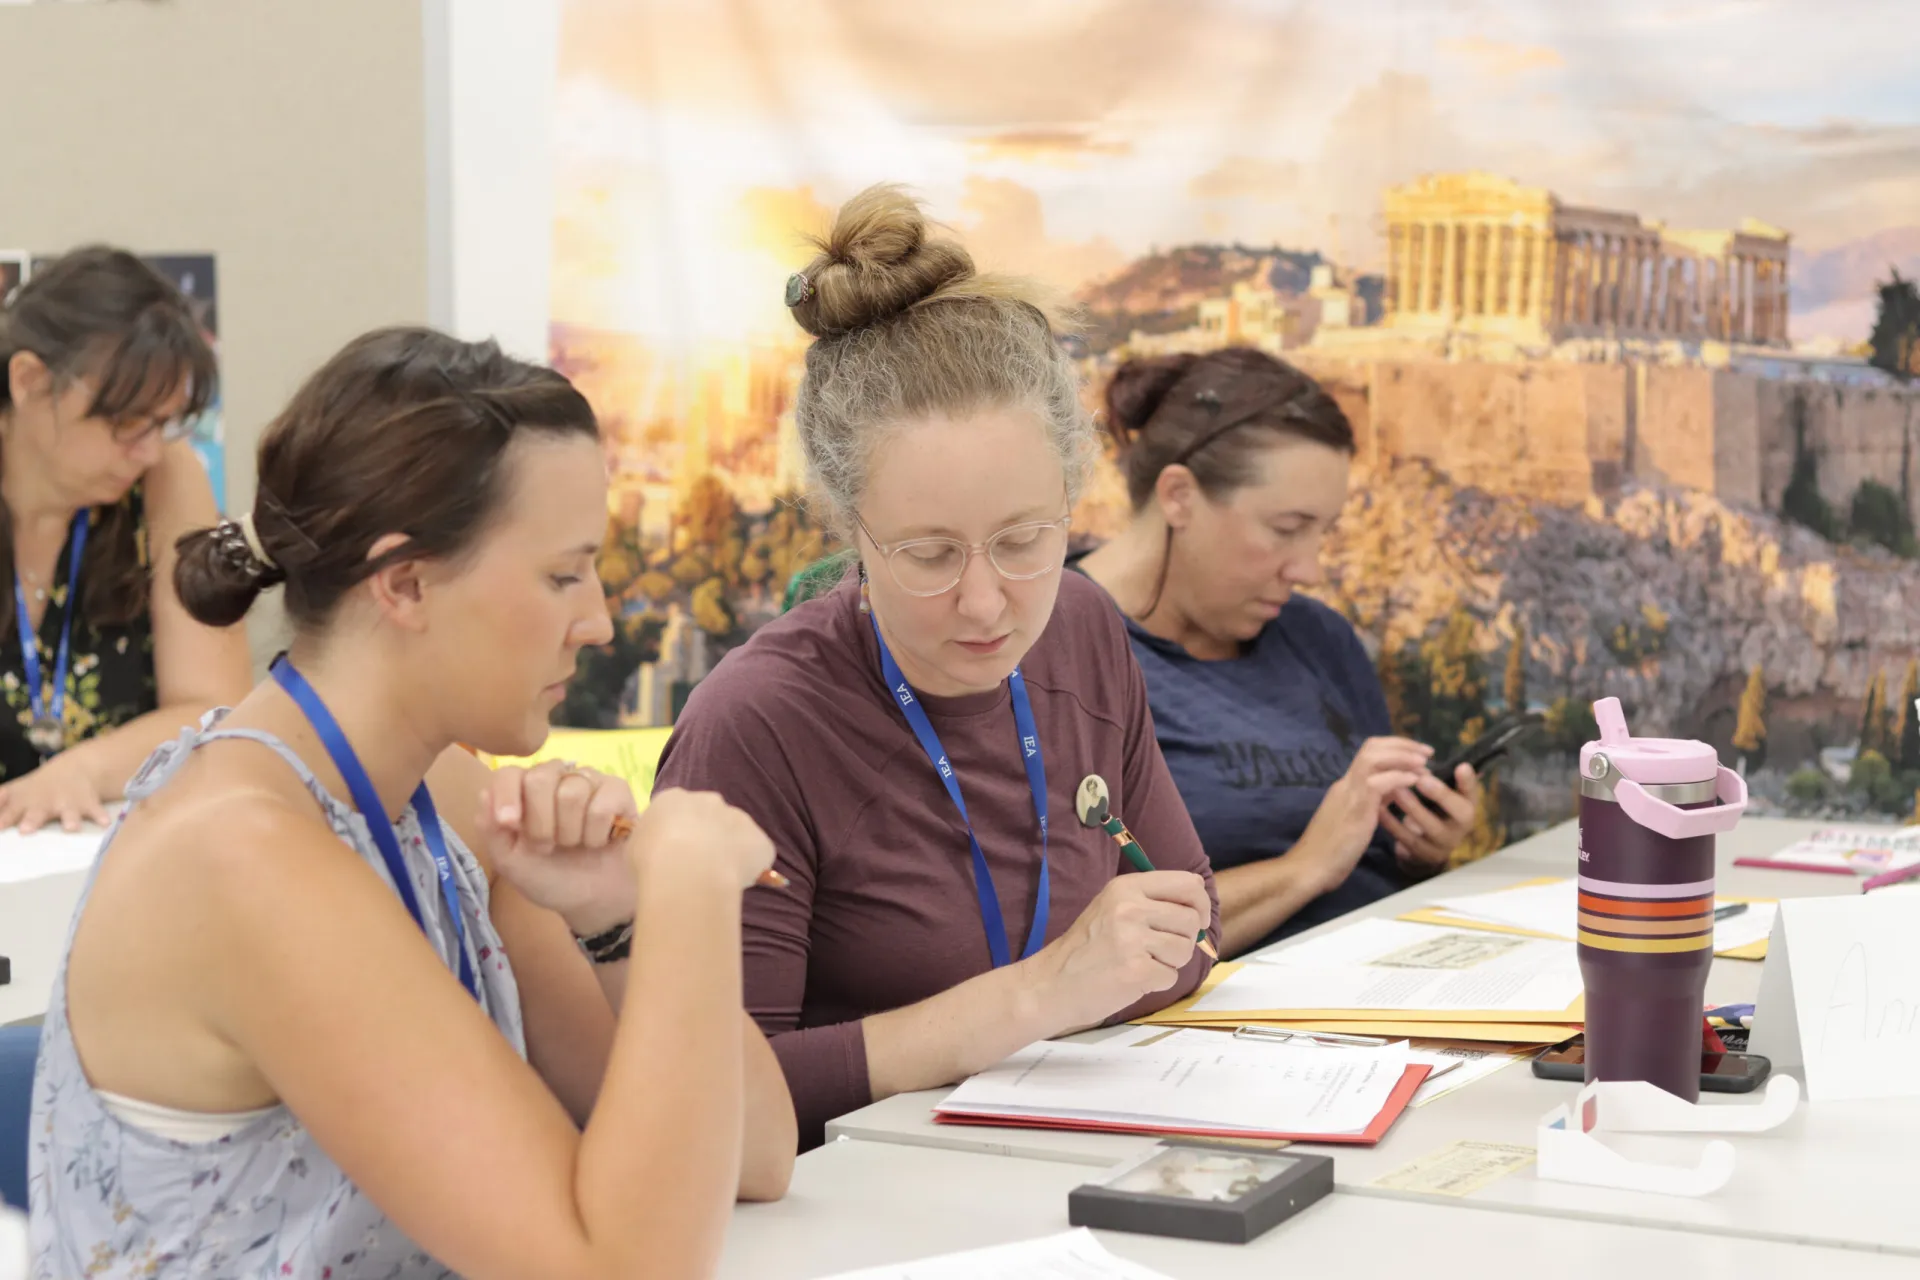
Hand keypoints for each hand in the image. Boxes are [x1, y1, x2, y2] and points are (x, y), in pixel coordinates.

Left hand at [0, 752, 110, 833]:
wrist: (75, 769)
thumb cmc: (38, 789)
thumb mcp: (14, 792)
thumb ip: (0, 803)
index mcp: (24, 801)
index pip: (8, 811)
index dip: (3, 819)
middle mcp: (44, 802)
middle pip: (37, 812)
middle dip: (33, 820)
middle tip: (26, 829)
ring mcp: (66, 802)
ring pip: (68, 812)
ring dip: (69, 819)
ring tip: (70, 827)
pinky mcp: (87, 803)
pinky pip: (95, 810)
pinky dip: (100, 816)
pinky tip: (104, 823)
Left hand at [475, 761, 640, 936]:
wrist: (592, 901)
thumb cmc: (549, 879)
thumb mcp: (510, 862)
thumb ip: (492, 829)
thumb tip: (485, 793)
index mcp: (523, 791)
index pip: (509, 773)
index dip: (507, 795)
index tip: (510, 824)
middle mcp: (555, 778)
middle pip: (540, 777)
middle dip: (541, 823)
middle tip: (547, 846)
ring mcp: (588, 781)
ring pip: (572, 791)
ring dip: (570, 832)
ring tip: (574, 845)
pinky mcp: (618, 791)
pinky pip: (602, 803)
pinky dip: (596, 833)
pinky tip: (598, 841)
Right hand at [626, 788, 776, 892]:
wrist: (686, 871)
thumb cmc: (651, 860)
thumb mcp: (634, 848)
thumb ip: (649, 841)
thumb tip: (658, 848)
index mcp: (674, 799)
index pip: (677, 810)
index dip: (677, 833)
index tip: (674, 854)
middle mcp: (709, 800)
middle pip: (711, 816)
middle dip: (707, 837)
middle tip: (697, 866)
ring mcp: (739, 817)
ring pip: (737, 834)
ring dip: (730, 850)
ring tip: (716, 879)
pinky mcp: (760, 840)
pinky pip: (757, 853)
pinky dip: (751, 867)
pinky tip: (736, 884)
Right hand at [1026, 871, 1212, 1031]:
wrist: (1050, 984)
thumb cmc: (1085, 949)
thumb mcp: (1112, 908)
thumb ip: (1151, 903)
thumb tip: (1198, 912)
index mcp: (1126, 887)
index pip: (1188, 883)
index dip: (1199, 905)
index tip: (1193, 921)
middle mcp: (1129, 907)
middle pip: (1191, 919)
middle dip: (1184, 939)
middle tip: (1158, 950)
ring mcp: (1132, 939)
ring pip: (1185, 949)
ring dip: (1171, 963)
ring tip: (1142, 963)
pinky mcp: (1136, 970)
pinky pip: (1171, 976)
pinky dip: (1157, 982)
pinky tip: (1133, 979)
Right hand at [1293, 737, 1431, 893]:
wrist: (1310, 867)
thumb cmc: (1330, 852)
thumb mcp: (1354, 822)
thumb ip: (1370, 804)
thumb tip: (1390, 793)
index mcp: (1345, 787)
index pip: (1369, 755)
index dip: (1394, 749)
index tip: (1416, 755)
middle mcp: (1346, 784)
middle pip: (1371, 747)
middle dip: (1402, 745)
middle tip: (1426, 752)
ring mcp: (1349, 793)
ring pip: (1374, 757)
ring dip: (1402, 756)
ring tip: (1424, 762)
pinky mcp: (1356, 808)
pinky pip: (1379, 782)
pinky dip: (1399, 777)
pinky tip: (1415, 780)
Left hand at [1381, 764, 1482, 876]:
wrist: (1427, 846)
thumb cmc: (1435, 811)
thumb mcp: (1445, 796)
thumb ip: (1447, 780)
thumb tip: (1459, 762)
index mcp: (1467, 807)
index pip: (1473, 793)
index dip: (1468, 781)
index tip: (1461, 766)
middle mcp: (1460, 827)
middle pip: (1457, 812)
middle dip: (1440, 794)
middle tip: (1421, 778)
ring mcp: (1443, 844)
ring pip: (1429, 826)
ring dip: (1412, 808)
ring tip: (1396, 789)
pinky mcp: (1422, 854)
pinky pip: (1406, 839)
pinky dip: (1392, 824)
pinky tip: (1380, 809)